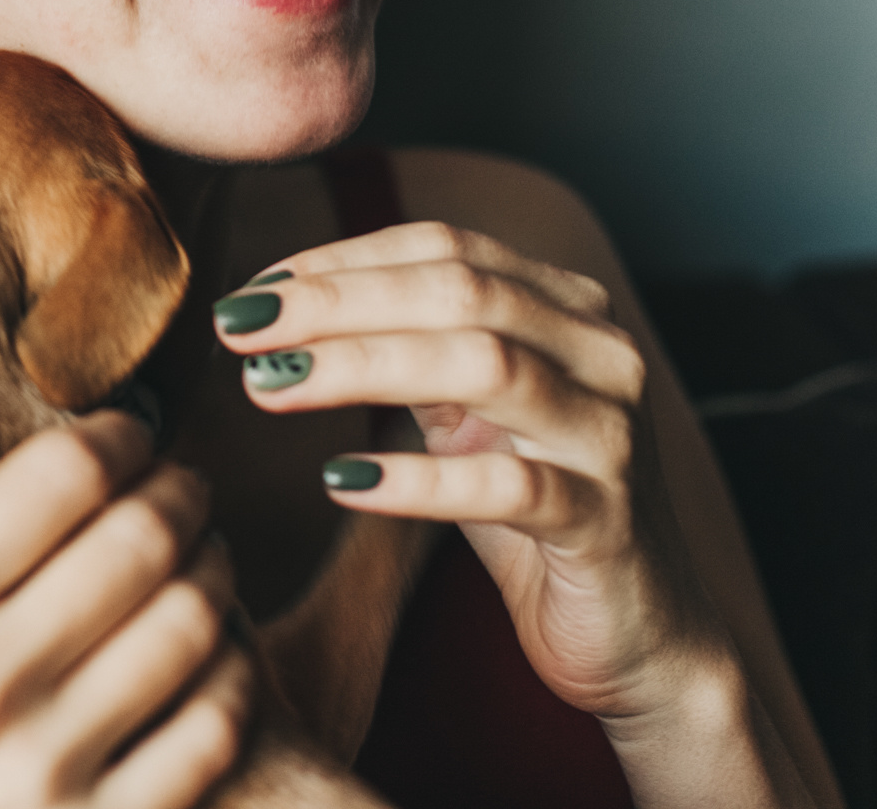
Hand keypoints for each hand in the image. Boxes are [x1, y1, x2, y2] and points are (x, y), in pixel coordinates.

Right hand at [0, 381, 253, 808]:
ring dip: (216, 570)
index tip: (125, 433)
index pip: (60, 476)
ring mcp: (50, 773)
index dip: (114, 436)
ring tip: (204, 557)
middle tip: (182, 483)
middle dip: (179, 489)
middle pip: (141, 536)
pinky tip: (216, 656)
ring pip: (191, 624)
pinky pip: (211, 732)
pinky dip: (232, 675)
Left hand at [209, 221, 723, 720]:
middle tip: (241, 325)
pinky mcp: (606, 521)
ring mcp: (610, 434)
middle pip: (460, 292)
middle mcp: (600, 354)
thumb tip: (281, 312)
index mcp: (566, 309)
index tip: (255, 289)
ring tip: (274, 384)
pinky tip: (343, 481)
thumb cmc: (533, 510)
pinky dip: (419, 479)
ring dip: (362, 367)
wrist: (635, 627)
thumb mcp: (465, 415)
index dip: (341, 260)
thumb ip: (405, 352)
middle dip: (337, 301)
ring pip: (486, 366)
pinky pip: (509, 487)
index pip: (446, 249)